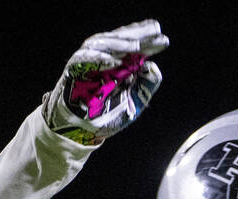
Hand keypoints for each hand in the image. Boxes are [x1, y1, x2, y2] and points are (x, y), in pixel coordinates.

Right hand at [42, 20, 168, 144]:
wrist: (83, 130)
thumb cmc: (107, 115)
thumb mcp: (134, 102)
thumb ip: (145, 86)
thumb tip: (153, 67)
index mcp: (121, 66)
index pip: (135, 50)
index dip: (149, 43)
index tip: (164, 39)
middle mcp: (105, 61)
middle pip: (120, 40)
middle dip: (137, 34)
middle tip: (154, 29)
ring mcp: (89, 64)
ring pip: (101, 44)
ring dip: (119, 43)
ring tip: (137, 45)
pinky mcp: (73, 72)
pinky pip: (83, 60)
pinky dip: (98, 59)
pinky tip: (114, 61)